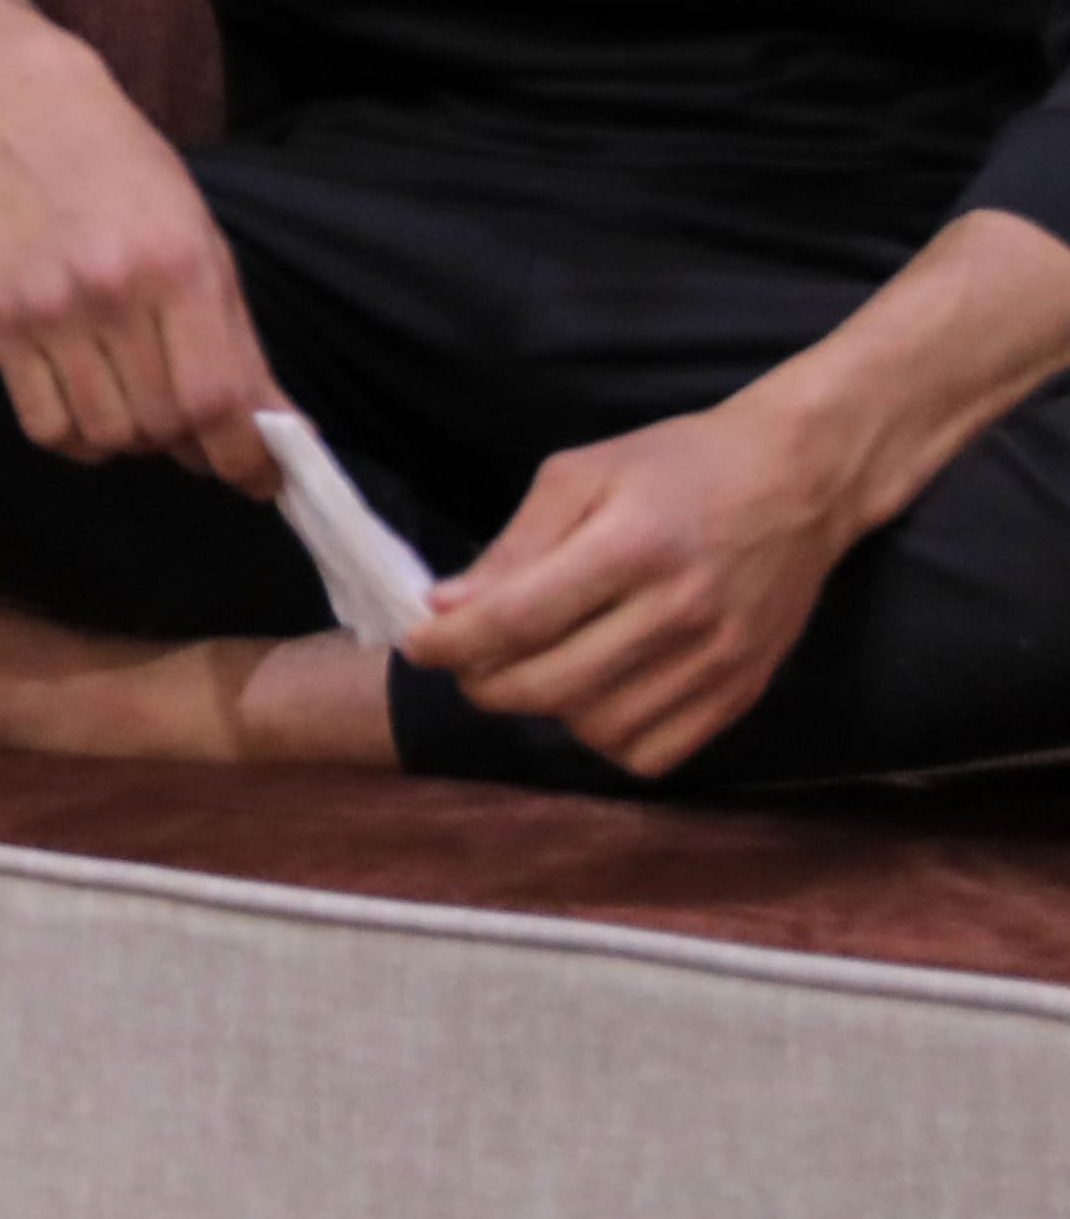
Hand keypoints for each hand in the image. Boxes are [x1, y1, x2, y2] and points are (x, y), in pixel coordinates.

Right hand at [0, 49, 283, 492]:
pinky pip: (44, 425)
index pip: (217, 397)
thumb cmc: (134, 180)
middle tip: (195, 432)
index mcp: (180, 267)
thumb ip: (238, 342)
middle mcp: (112, 292)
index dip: (244, 455)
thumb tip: (276, 433)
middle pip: (162, 424)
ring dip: (134, 441)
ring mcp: (49, 309)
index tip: (258, 480)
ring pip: (105, 434)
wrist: (30, 117)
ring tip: (140, 406)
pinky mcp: (0, 322)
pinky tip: (92, 407)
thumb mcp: (205, 245)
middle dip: (190, 446)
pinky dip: (78, 438)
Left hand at [408, 400, 859, 778]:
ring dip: (545, 710)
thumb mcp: (581, 475)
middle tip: (464, 661)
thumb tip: (447, 607)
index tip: (417, 643)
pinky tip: (594, 696)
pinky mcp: (746, 690)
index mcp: (632, 546)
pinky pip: (655, 753)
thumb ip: (514, 546)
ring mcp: (720, 659)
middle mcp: (680, 612)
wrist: (800, 480)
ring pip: (598, 728)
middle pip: (551, 685)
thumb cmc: (679, 465)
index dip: (451, 643)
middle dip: (484, 682)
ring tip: (534, 669)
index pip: (518, 620)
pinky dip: (608, 737)